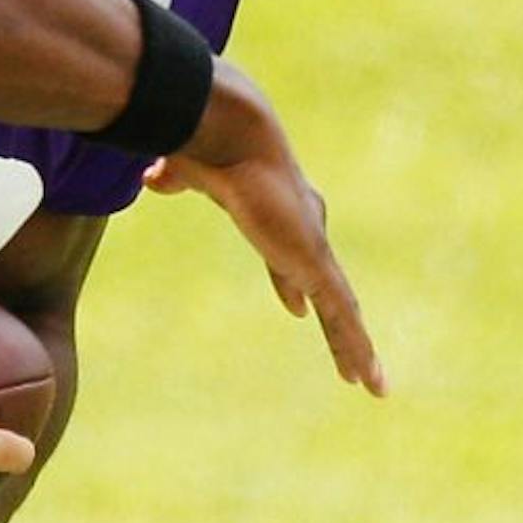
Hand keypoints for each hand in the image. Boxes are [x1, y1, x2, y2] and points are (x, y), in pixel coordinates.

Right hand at [154, 60, 386, 395]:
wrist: (236, 138)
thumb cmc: (213, 148)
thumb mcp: (191, 170)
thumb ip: (174, 175)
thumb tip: (150, 176)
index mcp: (279, 212)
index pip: (288, 259)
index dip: (291, 283)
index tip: (297, 306)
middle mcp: (305, 232)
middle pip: (326, 289)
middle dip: (337, 321)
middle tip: (347, 348)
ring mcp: (313, 252)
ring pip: (343, 313)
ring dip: (356, 349)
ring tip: (372, 384)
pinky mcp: (316, 266)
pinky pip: (342, 319)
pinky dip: (358, 350)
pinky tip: (367, 379)